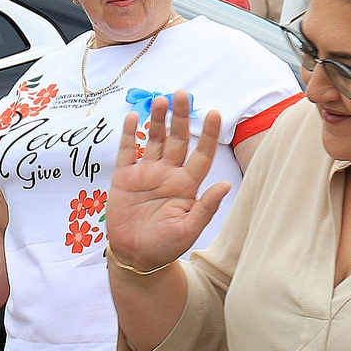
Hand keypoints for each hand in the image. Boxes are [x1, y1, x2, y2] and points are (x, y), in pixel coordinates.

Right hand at [106, 92, 230, 271]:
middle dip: (180, 117)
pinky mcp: (124, 178)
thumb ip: (206, 207)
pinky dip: (129, 134)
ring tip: (161, 99)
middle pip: (178, 139)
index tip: (213, 112)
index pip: (201, 153)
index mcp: (187, 185)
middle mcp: (168, 174)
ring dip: (157, 120)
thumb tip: (226, 185)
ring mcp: (146, 174)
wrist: (135, 256)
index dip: (208, 133)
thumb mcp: (189, 229)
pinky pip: (127, 151)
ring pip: (154, 140)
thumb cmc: (166, 246)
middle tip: (182, 94)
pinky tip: (134, 117)